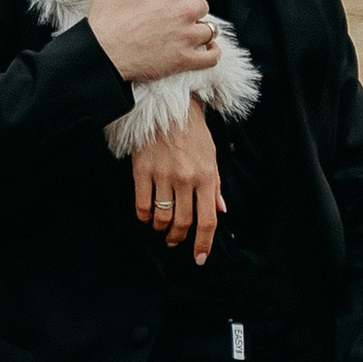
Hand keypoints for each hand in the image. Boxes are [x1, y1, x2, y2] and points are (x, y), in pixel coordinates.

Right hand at [85, 0, 220, 85]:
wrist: (102, 53)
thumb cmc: (107, 17)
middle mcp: (183, 12)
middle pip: (203, 4)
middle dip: (192, 6)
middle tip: (179, 12)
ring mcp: (186, 37)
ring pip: (209, 29)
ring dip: (201, 28)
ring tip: (191, 30)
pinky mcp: (184, 59)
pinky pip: (211, 57)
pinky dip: (212, 53)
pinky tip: (208, 50)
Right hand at [131, 111, 221, 258]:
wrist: (168, 103)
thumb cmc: (193, 129)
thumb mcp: (212, 155)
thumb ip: (215, 185)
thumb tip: (220, 210)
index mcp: (206, 176)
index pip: (207, 220)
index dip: (203, 243)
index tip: (199, 258)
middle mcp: (185, 178)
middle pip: (183, 222)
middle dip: (179, 237)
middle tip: (176, 241)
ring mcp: (162, 175)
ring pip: (161, 217)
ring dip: (162, 229)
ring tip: (162, 228)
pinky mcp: (142, 170)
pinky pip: (142, 204)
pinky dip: (145, 216)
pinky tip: (147, 216)